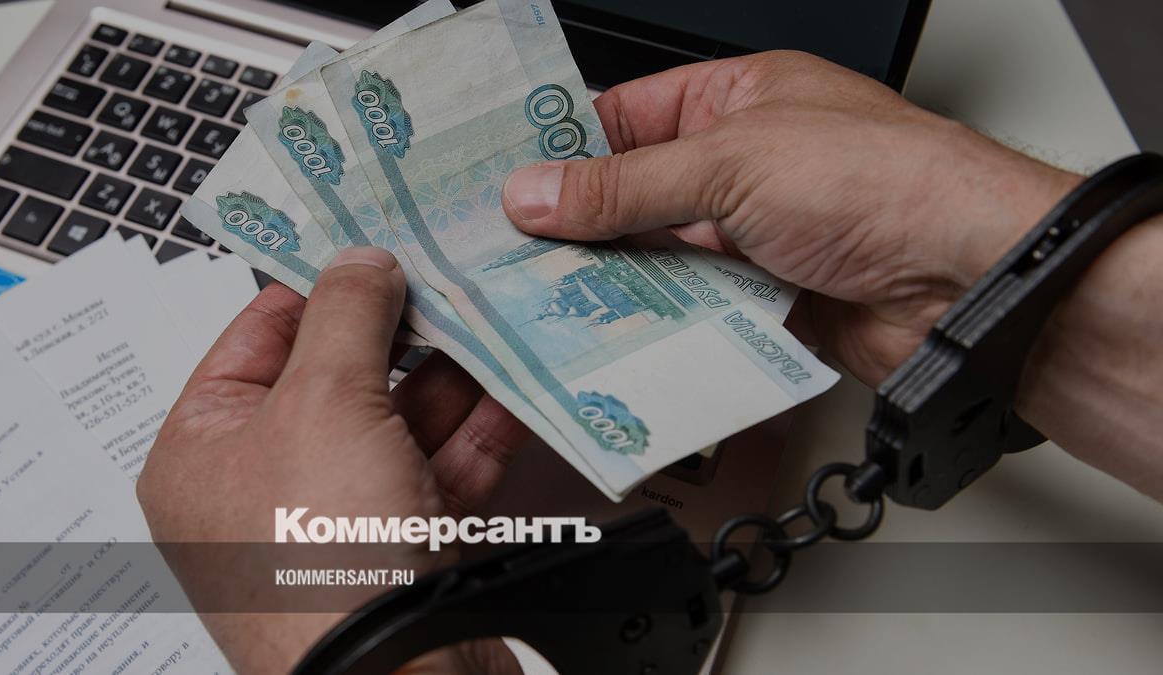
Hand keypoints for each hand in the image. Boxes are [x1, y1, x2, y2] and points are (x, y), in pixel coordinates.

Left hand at [137, 248, 525, 673]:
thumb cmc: (321, 559)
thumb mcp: (324, 401)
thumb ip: (346, 314)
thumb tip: (360, 259)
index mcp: (207, 449)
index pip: (258, 337)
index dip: (317, 284)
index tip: (372, 241)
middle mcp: (268, 485)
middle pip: (339, 377)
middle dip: (400, 331)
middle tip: (448, 275)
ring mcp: (338, 520)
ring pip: (399, 423)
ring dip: (449, 376)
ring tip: (494, 320)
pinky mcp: (403, 548)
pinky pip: (439, 471)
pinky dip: (476, 432)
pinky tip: (515, 390)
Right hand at [503, 51, 1162, 500]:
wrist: (968, 279)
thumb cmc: (884, 181)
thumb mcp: (733, 162)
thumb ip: (628, 185)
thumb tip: (539, 191)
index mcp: (739, 99)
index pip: (627, 115)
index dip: (564, 146)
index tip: (504, 179)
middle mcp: (743, 164)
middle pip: (635, 193)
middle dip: (578, 222)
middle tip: (509, 249)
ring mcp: (753, 234)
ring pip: (656, 256)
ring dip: (611, 277)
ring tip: (544, 294)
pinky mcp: (763, 297)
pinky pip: (688, 308)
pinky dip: (651, 321)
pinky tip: (610, 331)